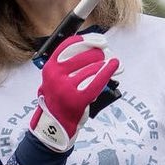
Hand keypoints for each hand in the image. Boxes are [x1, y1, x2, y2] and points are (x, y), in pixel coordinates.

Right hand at [30, 34, 120, 151]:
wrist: (55, 125)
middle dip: (100, 53)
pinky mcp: (77, 99)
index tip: (100, 40)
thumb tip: (97, 48)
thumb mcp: (58, 78)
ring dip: (105, 64)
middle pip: (84, 55)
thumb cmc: (61, 99)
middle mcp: (55, 75)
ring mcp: (65, 88)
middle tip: (108, 54)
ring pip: (92, 68)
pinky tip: (114, 66)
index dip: (88, 40)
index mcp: (50, 67)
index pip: (70, 45)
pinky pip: (96, 81)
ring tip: (113, 62)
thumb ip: (71, 64)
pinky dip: (107, 71)